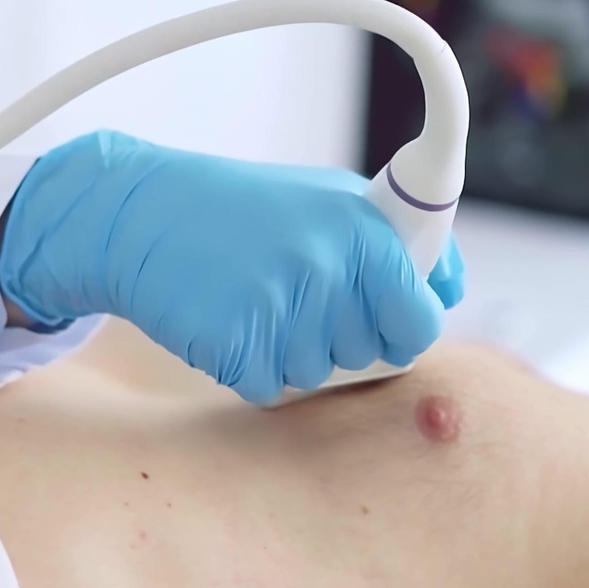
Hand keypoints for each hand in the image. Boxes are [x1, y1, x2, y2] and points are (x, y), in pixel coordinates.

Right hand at [0, 130, 465, 403]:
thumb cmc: (240, 211)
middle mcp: (330, 267)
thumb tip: (448, 288)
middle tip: (291, 295)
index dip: (401, 333)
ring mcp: (282, 306)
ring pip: (313, 375)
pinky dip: (243, 366)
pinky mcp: (236, 341)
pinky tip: (223, 318)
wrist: (140, 214)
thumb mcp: (328, 200)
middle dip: (334, 340)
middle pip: (366, 358)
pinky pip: (264, 387)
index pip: (421, 323)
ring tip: (251, 298)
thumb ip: (391, 244)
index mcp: (365, 231)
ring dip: (285, 354)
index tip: (381, 323)